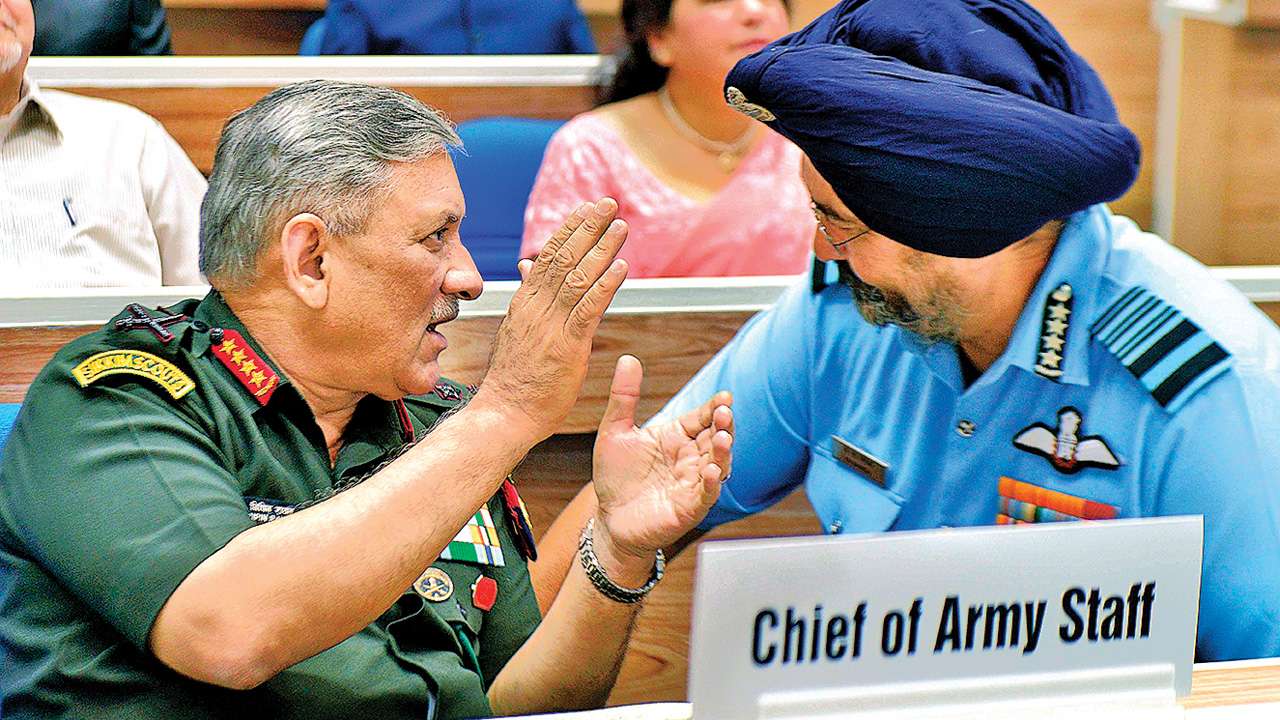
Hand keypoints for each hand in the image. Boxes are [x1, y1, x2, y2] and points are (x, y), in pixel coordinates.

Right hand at [477, 199, 628, 440]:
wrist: (504, 413)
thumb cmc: (514, 378)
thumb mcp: (518, 329)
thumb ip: (528, 295)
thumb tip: (528, 264)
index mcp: (526, 303)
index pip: (548, 256)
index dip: (569, 230)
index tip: (586, 208)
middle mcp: (536, 308)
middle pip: (563, 258)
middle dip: (588, 228)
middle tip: (608, 203)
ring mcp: (550, 326)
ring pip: (577, 277)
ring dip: (602, 249)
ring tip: (621, 226)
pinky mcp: (566, 346)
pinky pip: (588, 309)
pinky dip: (606, 285)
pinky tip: (622, 267)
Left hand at [589, 355, 733, 576]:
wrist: (609, 517)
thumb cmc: (616, 476)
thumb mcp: (615, 432)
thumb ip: (624, 397)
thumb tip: (628, 359)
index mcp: (677, 436)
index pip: (703, 416)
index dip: (715, 407)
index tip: (724, 397)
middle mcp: (690, 457)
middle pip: (716, 437)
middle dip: (724, 424)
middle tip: (724, 412)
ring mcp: (693, 482)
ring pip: (718, 464)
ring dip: (723, 452)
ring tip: (724, 438)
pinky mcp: (689, 507)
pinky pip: (706, 493)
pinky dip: (711, 482)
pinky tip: (709, 471)